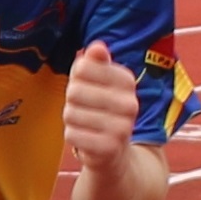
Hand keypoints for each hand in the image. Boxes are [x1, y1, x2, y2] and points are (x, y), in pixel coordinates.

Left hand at [62, 42, 138, 165]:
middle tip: (85, 107)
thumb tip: (97, 47)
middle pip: (74, 91)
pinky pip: (72, 134)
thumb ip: (96, 62)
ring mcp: (122, 128)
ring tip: (86, 123)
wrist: (116, 152)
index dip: (76, 76)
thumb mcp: (100, 82)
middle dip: (72, 100)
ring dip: (72, 119)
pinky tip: (86, 137)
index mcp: (128, 81)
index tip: (88, 86)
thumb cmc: (102, 109)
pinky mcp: (109, 148)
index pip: (83, 67)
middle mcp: (130, 104)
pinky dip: (73, 136)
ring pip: (70, 114)